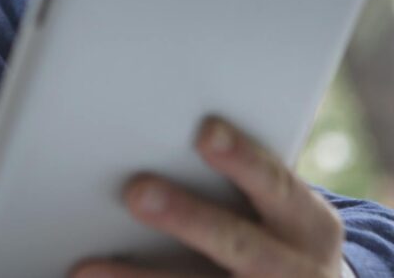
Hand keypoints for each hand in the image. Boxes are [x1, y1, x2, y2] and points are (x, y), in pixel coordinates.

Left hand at [74, 117, 345, 277]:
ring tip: (87, 268)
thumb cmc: (272, 230)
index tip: (206, 131)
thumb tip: (156, 137)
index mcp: (308, 225)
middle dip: (187, 218)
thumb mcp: (279, 210)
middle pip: (239, 245)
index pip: (275, 185)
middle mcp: (296, 269)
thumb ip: (236, 181)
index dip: (243, 159)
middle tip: (135, 192)